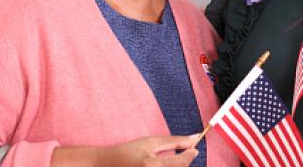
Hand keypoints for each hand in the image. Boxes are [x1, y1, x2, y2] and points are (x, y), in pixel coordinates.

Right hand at [51, 134, 199, 166]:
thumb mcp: (150, 142)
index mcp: (151, 165)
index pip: (181, 163)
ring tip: (166, 161)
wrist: (107, 164)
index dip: (190, 156)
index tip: (194, 150)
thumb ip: (174, 141)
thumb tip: (195, 138)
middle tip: (182, 155)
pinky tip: (161, 165)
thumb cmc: (129, 151)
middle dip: (184, 163)